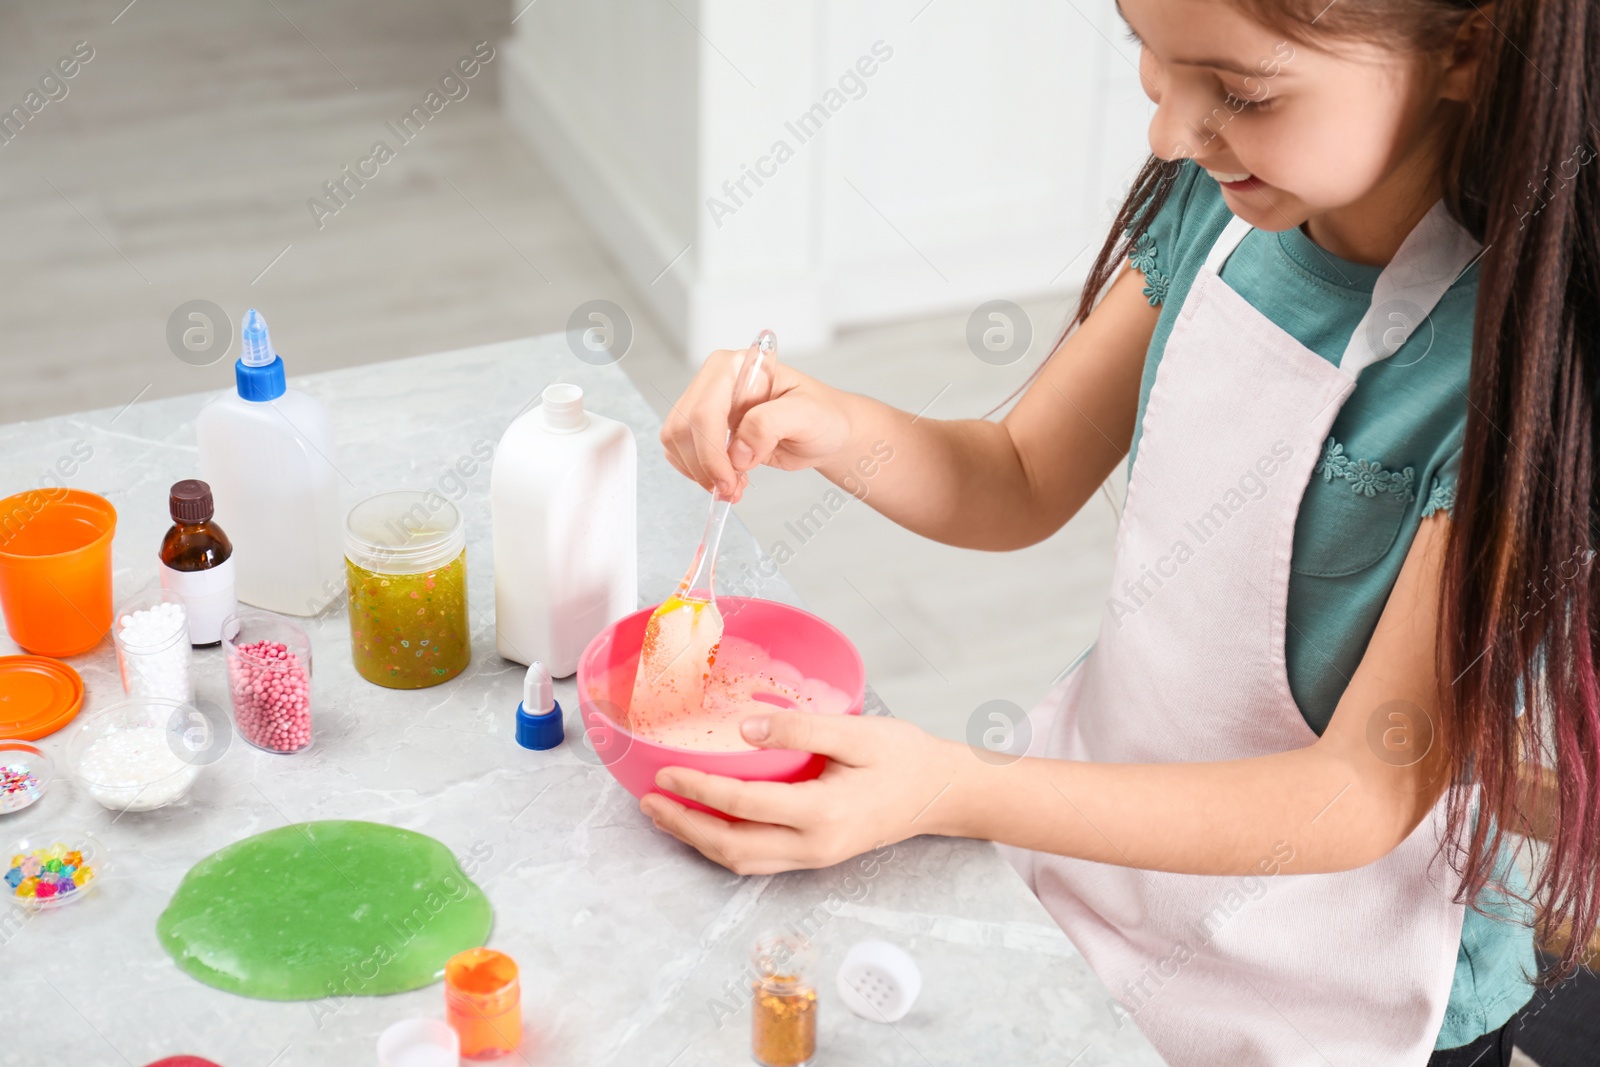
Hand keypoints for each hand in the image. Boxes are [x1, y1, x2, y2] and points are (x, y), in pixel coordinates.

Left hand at [639, 712, 961, 874]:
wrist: (943, 792)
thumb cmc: (904, 756)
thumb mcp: (856, 732)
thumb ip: (799, 730)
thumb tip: (743, 730)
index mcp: (822, 813)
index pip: (744, 806)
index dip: (698, 789)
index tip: (664, 772)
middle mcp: (814, 845)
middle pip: (732, 848)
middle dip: (685, 826)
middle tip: (649, 802)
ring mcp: (815, 856)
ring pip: (743, 862)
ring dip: (698, 841)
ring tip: (665, 815)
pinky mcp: (816, 855)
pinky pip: (760, 860)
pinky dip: (724, 845)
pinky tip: (706, 825)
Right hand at [660, 350, 853, 501]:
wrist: (827, 431)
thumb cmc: (823, 415)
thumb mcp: (808, 414)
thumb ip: (770, 424)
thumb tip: (737, 451)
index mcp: (738, 365)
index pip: (705, 409)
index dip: (710, 450)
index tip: (727, 480)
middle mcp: (717, 381)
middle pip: (683, 427)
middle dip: (703, 465)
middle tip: (730, 490)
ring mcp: (709, 405)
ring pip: (677, 441)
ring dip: (699, 472)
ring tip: (733, 487)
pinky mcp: (707, 429)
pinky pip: (683, 452)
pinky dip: (699, 473)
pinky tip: (727, 480)